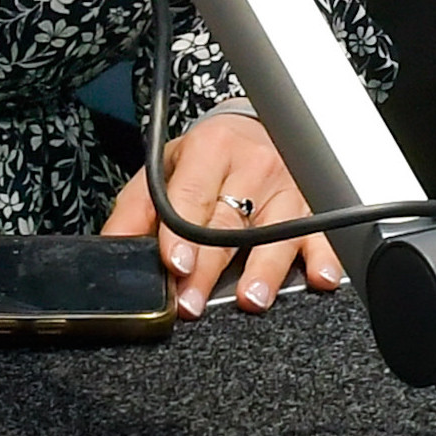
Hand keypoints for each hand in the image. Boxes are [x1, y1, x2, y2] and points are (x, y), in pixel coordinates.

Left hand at [105, 109, 342, 316]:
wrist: (255, 132)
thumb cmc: (207, 159)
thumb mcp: (164, 170)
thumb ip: (136, 210)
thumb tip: (112, 250)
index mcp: (210, 149)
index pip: (192, 196)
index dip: (182, 234)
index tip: (177, 264)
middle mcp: (254, 164)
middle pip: (229, 224)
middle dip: (211, 268)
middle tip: (193, 302)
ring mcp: (289, 184)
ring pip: (278, 230)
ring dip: (265, 267)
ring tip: (251, 297)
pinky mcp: (315, 204)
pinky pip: (322, 232)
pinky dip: (323, 256)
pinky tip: (318, 276)